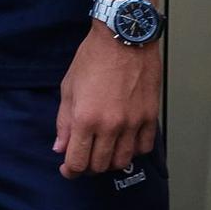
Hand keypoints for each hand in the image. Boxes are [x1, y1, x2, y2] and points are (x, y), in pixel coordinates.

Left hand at [54, 27, 161, 176]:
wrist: (124, 38)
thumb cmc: (93, 58)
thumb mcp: (69, 88)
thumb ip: (64, 122)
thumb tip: (60, 147)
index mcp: (86, 118)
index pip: (78, 161)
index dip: (70, 171)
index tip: (67, 170)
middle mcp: (111, 125)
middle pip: (100, 165)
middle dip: (88, 167)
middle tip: (83, 159)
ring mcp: (133, 123)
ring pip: (123, 161)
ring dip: (110, 162)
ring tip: (103, 152)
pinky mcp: (150, 117)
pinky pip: (143, 147)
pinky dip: (133, 151)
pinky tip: (124, 143)